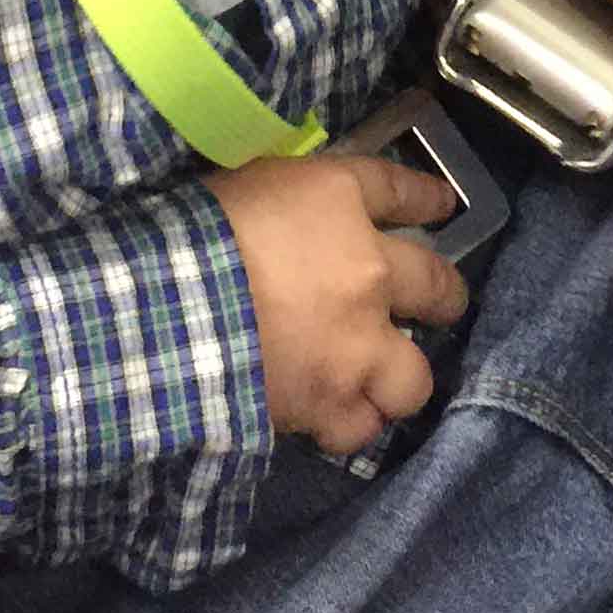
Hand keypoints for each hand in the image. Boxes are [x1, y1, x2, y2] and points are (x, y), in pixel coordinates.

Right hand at [209, 154, 467, 455]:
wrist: (169, 302)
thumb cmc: (195, 229)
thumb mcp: (243, 185)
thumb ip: (286, 203)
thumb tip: (294, 213)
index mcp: (338, 202)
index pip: (397, 190)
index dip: (425, 199)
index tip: (442, 204)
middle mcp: (369, 272)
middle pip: (438, 286)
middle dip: (443, 297)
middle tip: (437, 305)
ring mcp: (359, 346)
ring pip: (413, 378)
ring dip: (396, 378)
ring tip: (375, 381)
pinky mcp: (332, 404)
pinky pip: (358, 428)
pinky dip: (346, 423)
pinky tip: (331, 416)